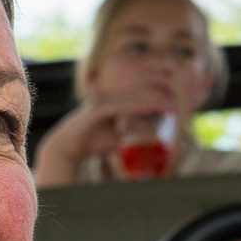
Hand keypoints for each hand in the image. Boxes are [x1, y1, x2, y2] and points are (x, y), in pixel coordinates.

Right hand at [32, 87, 176, 187]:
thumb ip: (126, 137)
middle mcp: (107, 97)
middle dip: (158, 97)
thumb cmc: (89, 143)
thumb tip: (142, 145)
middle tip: (175, 106)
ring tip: (169, 107)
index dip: (155, 96)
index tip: (171, 104)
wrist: (66, 148)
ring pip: (133, 98)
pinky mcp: (97, 110)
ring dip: (152, 101)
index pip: (137, 94)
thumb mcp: (113, 138)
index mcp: (111, 101)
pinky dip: (138, 107)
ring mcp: (102, 102)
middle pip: (138, 93)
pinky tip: (151, 109)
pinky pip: (122, 106)